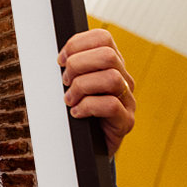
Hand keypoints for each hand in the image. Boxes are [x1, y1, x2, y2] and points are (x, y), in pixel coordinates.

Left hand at [58, 29, 135, 156]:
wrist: (88, 148)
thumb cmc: (78, 113)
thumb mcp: (72, 85)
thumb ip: (71, 68)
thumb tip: (58, 57)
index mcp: (111, 65)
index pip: (103, 38)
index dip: (77, 44)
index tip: (60, 60)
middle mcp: (124, 79)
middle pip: (107, 55)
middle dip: (78, 65)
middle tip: (65, 82)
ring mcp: (128, 100)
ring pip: (111, 78)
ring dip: (82, 87)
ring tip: (69, 100)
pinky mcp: (126, 121)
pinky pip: (111, 105)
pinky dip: (87, 107)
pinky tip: (76, 113)